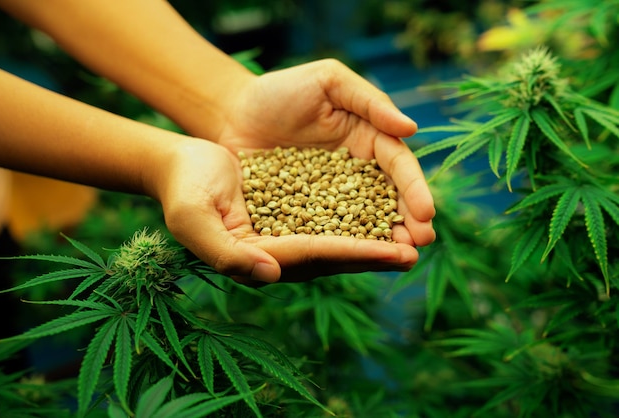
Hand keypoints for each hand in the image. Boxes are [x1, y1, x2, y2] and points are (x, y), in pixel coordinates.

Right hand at [156, 138, 419, 285]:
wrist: (180, 164)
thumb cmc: (183, 188)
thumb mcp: (195, 218)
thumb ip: (227, 252)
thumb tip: (270, 275)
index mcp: (257, 257)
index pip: (313, 255)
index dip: (355, 253)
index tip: (396, 252)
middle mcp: (276, 254)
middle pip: (334, 255)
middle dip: (376, 254)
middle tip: (417, 252)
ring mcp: (284, 236)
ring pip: (338, 241)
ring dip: (375, 240)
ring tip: (413, 239)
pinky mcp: (290, 217)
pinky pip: (331, 220)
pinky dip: (359, 220)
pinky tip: (385, 214)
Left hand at [215, 59, 435, 247]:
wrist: (233, 112)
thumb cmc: (282, 90)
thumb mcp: (329, 81)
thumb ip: (370, 102)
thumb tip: (411, 129)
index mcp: (368, 137)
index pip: (397, 165)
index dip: (413, 188)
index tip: (426, 213)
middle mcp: (355, 170)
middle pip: (387, 198)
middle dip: (408, 220)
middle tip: (422, 242)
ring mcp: (330, 195)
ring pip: (363, 219)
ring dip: (383, 239)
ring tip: (402, 258)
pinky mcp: (304, 212)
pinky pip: (326, 229)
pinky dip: (344, 245)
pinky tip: (356, 260)